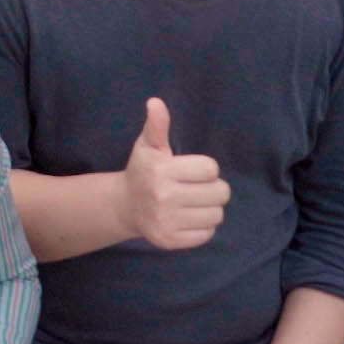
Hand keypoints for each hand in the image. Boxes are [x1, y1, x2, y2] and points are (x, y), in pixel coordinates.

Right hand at [119, 97, 227, 251]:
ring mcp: (167, 221)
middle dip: (214, 189)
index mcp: (161, 170)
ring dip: (210, 208)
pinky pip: (207, 234)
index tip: (193, 171)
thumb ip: (156, 125)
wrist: (124, 206)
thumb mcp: (148, 146)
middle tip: (199, 188)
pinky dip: (203, 226)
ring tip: (195, 203)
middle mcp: (163, 196)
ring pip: (216, 215)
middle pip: (219, 193)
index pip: (210, 169)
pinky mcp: (170, 240)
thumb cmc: (143, 171)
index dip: (206, 168)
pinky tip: (189, 218)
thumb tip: (155, 102)